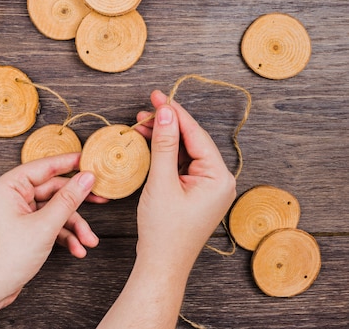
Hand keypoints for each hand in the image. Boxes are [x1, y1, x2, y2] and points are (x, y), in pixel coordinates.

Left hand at [0, 153, 98, 308]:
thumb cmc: (5, 258)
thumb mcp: (44, 226)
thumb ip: (68, 200)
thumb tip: (86, 178)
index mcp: (7, 187)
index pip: (44, 167)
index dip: (69, 163)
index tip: (90, 160)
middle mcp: (9, 196)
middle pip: (51, 191)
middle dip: (77, 205)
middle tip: (102, 200)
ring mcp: (14, 213)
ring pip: (52, 210)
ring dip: (72, 226)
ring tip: (89, 241)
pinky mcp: (19, 228)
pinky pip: (45, 223)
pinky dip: (61, 235)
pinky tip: (76, 249)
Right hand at [134, 90, 235, 270]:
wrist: (161, 263)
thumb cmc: (163, 230)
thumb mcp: (161, 182)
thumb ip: (165, 144)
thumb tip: (166, 114)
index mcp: (218, 177)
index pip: (195, 134)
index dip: (175, 112)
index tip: (157, 95)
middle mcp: (219, 181)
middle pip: (192, 141)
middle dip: (167, 124)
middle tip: (144, 109)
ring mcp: (208, 188)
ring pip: (186, 152)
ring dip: (164, 139)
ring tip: (141, 125)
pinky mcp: (196, 193)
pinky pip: (182, 166)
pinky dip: (166, 155)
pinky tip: (150, 144)